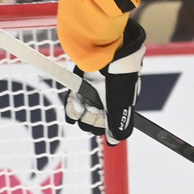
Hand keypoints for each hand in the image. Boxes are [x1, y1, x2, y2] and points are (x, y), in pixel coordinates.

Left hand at [65, 21, 145, 143]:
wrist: (104, 52)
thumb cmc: (118, 76)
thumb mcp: (122, 102)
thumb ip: (120, 124)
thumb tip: (114, 142)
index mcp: (120, 106)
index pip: (109, 126)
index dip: (103, 125)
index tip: (102, 119)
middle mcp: (106, 102)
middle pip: (94, 123)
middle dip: (91, 118)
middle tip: (93, 108)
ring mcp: (92, 95)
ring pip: (81, 116)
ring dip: (80, 112)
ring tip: (83, 103)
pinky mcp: (80, 89)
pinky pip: (72, 106)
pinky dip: (71, 106)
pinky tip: (75, 102)